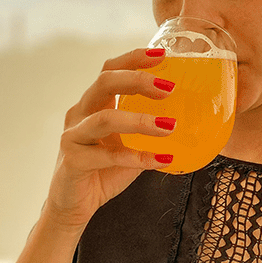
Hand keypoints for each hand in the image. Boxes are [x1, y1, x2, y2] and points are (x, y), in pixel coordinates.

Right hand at [43, 47, 174, 230]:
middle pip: (104, 82)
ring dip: (141, 121)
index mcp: (93, 105)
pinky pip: (108, 156)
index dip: (133, 59)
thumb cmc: (102, 173)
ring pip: (105, 119)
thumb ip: (148, 131)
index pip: (110, 70)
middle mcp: (80, 114)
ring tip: (170, 125)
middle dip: (138, 80)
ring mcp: (73, 137)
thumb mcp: (128, 146)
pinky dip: (137, 157)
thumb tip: (188, 120)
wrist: (73, 207)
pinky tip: (161, 160)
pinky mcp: (73, 161)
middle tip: (169, 88)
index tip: (162, 55)